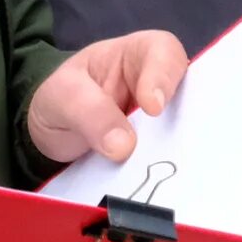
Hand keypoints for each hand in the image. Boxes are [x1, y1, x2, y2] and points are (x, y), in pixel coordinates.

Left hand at [25, 30, 189, 163]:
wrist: (51, 130)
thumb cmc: (62, 96)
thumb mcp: (63, 96)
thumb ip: (89, 112)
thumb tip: (124, 146)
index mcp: (136, 55)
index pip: (163, 53)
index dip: (163, 77)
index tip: (152, 107)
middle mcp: (160, 86)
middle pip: (190, 97)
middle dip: (186, 122)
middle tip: (174, 148)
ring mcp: (163, 122)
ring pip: (185, 134)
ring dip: (177, 154)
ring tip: (172, 174)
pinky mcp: (158, 152)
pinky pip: (170, 160)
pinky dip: (165, 173)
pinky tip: (161, 189)